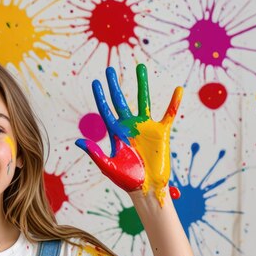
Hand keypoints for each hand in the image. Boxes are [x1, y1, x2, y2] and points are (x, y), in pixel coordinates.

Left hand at [76, 64, 182, 204]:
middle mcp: (129, 127)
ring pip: (144, 100)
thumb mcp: (108, 166)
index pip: (106, 110)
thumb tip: (78, 141)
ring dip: (142, 84)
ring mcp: (145, 128)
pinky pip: (169, 114)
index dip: (100, 97)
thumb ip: (94, 152)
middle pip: (121, 101)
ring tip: (140, 67)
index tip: (95, 82)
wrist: (146, 188)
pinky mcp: (161, 133)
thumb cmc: (127, 180)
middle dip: (115, 86)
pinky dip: (174, 102)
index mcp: (115, 133)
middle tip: (110, 69)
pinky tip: (178, 89)